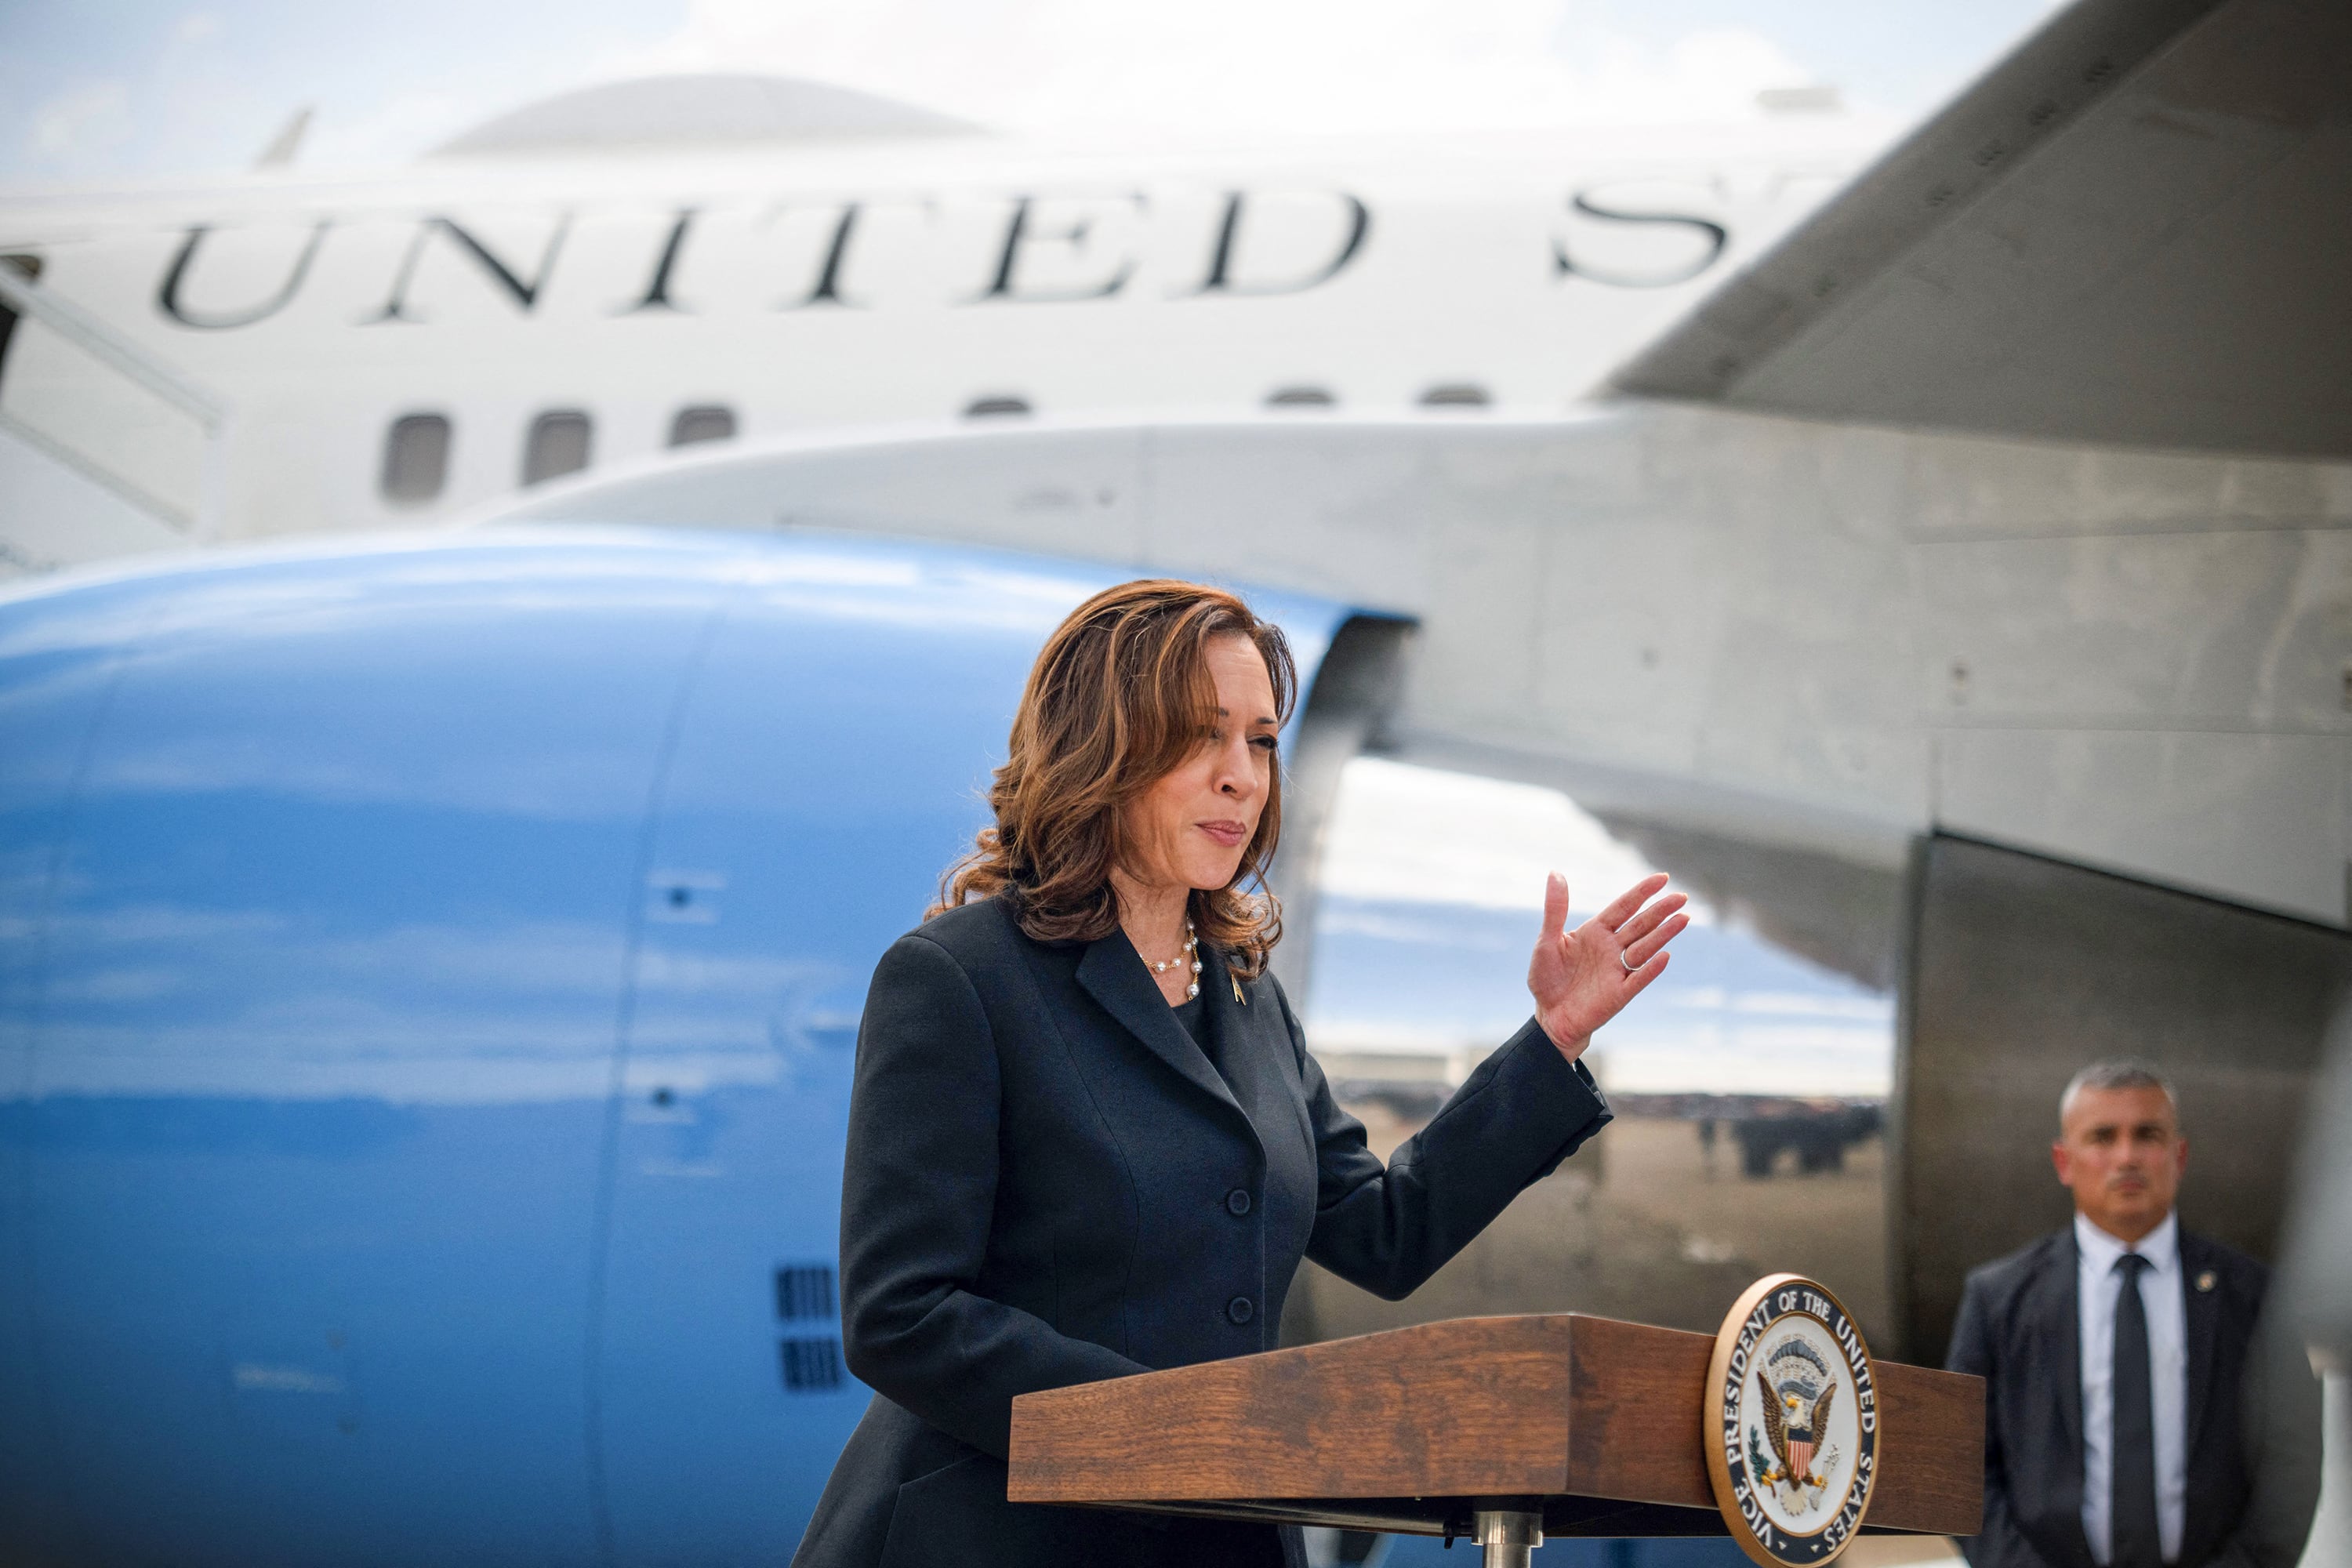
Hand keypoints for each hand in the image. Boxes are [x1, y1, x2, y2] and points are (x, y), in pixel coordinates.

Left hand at [1527, 871, 1686, 1063]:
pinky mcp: (1619, 994)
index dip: (1642, 892)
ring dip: (1663, 934)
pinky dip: (1651, 969)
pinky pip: (1638, 979)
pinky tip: (1664, 956)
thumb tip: (1555, 872)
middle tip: (1683, 897)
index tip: (1663, 878)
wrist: (1549, 1016)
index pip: (1624, 907)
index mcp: (1596, 932)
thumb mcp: (1547, 941)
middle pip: (1641, 925)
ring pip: (1645, 948)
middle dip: (1661, 910)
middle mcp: (1611, 948)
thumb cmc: (1547, 978)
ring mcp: (1617, 970)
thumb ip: (1555, 910)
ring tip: (1683, 918)